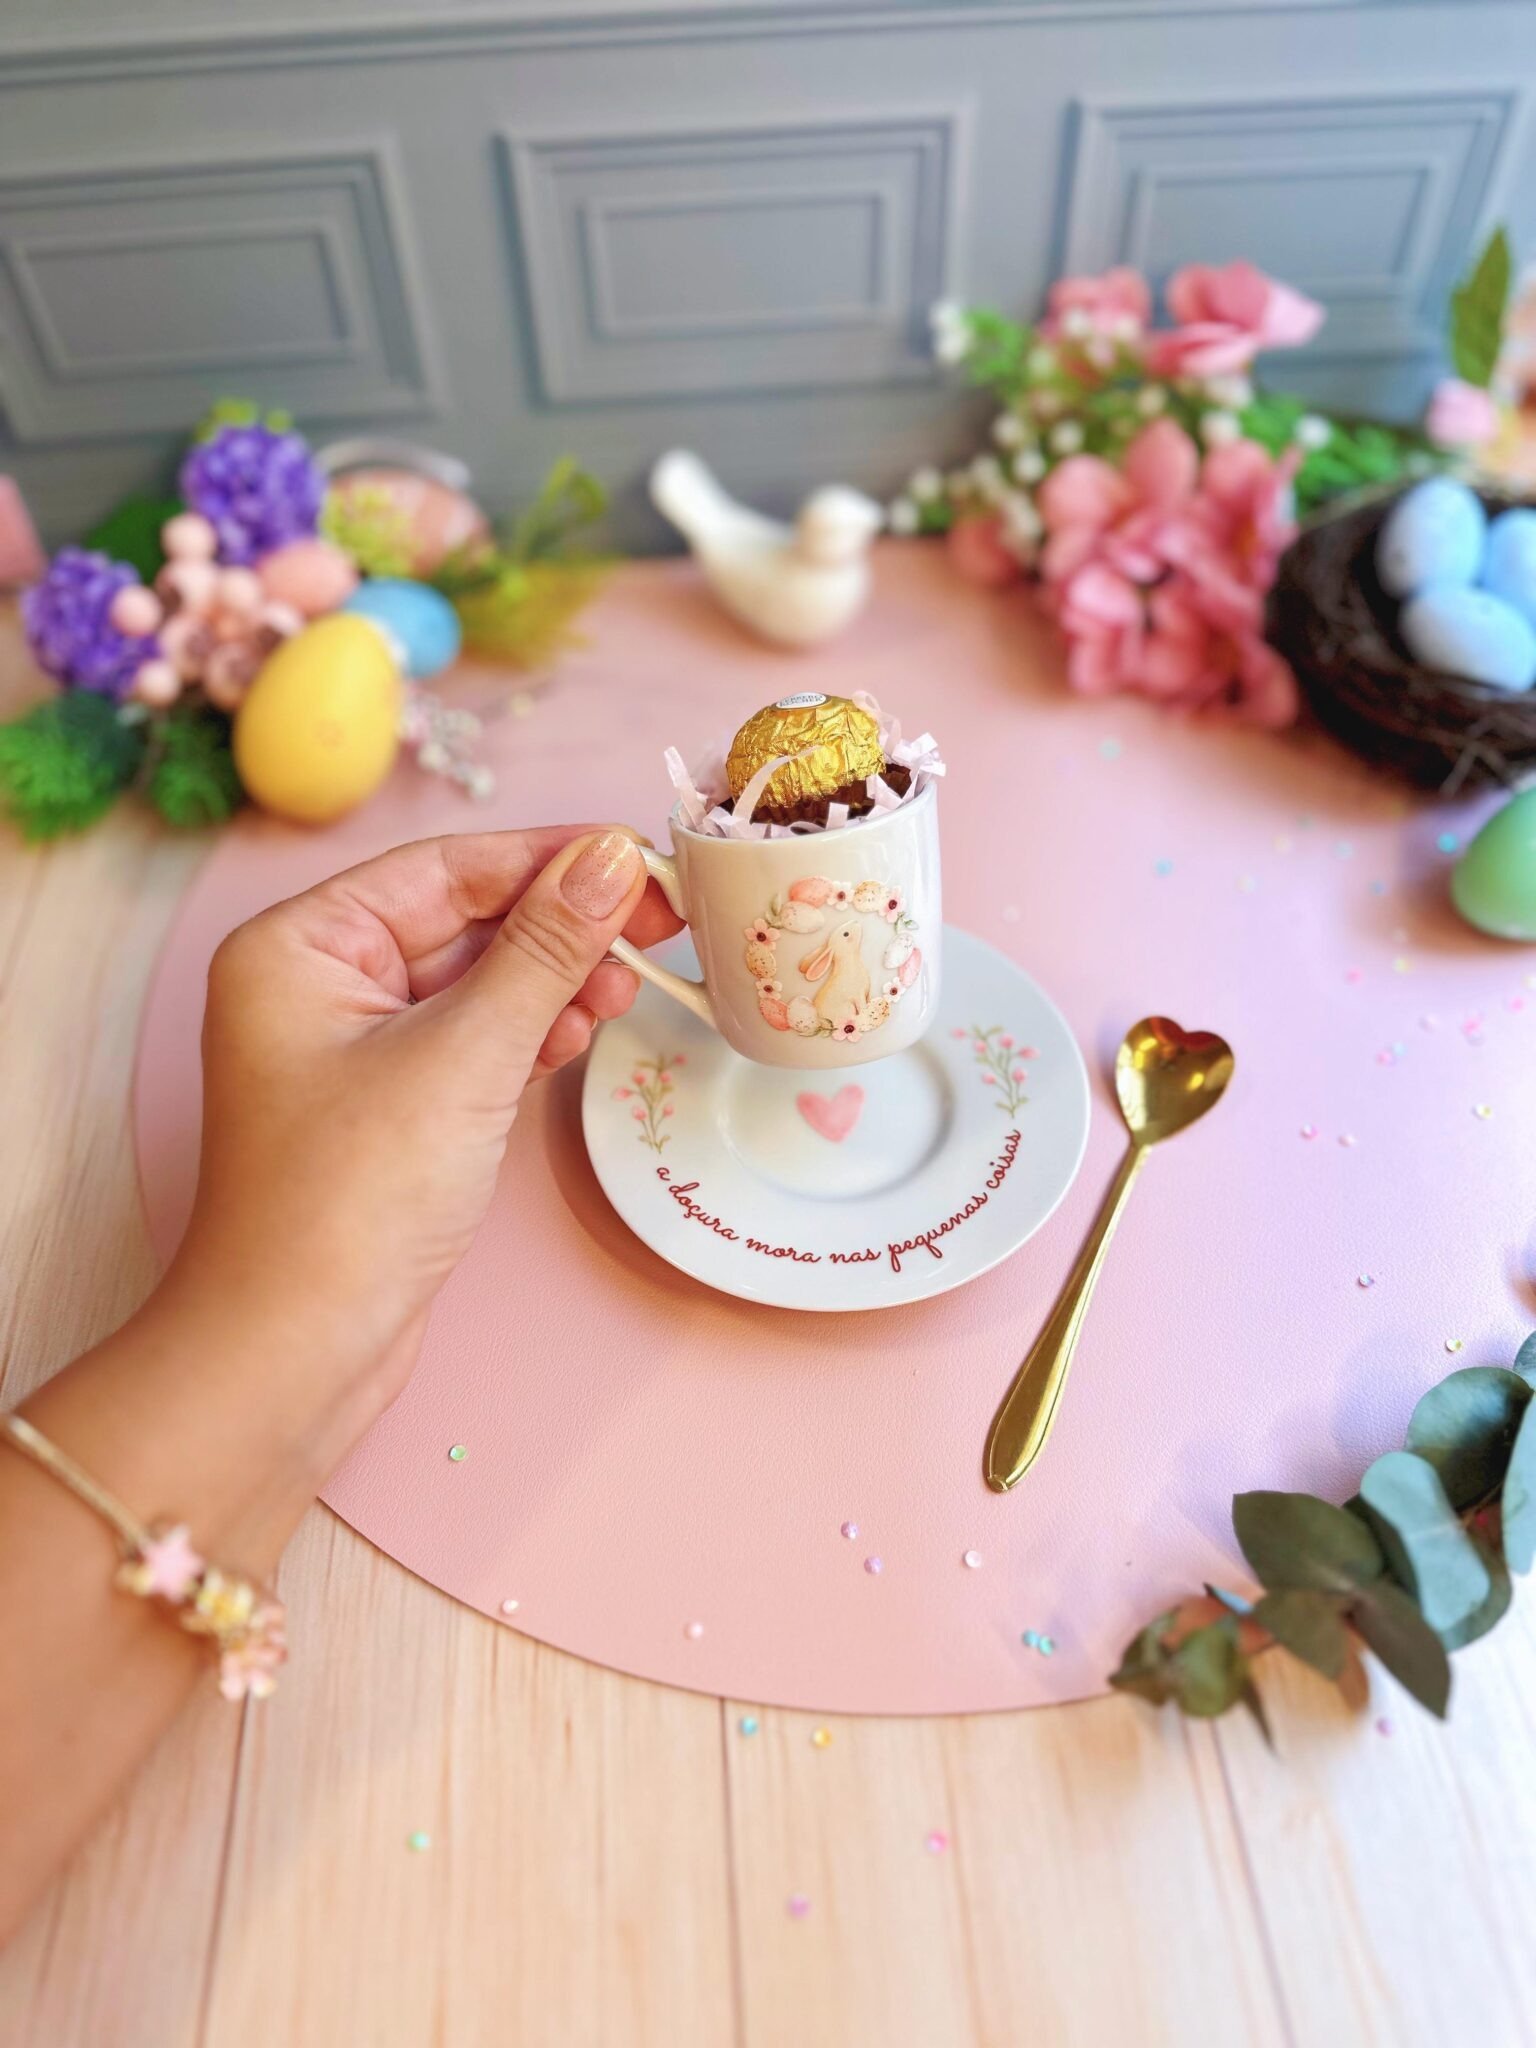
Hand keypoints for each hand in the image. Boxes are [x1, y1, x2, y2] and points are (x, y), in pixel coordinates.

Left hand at [160, 826, 679, 1477]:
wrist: (296, 1352)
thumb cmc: (347, 1201)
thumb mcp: (462, 1056)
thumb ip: (544, 950)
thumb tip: (613, 858)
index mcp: (300, 945)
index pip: (445, 868)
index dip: (551, 859)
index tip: (643, 860)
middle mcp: (315, 984)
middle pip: (463, 918)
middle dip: (560, 926)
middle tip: (657, 931)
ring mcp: (350, 1048)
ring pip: (475, 982)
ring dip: (553, 982)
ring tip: (620, 997)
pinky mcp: (388, 1107)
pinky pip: (471, 1039)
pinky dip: (529, 1034)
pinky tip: (578, 1037)